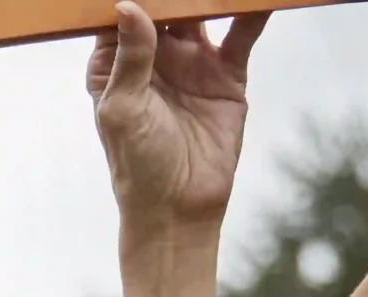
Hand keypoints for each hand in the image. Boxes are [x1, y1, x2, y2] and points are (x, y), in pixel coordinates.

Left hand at [88, 1, 262, 227]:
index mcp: (113, 63)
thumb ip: (129, 59)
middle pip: (165, 5)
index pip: (122, 14)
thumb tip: (129, 6)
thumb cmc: (137, 164)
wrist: (180, 206)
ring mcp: (190, 62)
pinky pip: (242, 33)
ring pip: (204, 11)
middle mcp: (152, 56)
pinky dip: (254, 10)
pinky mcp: (226, 73)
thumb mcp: (124, 110)